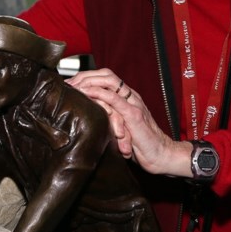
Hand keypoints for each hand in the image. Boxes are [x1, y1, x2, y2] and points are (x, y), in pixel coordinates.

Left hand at [67, 69, 189, 176]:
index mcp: (128, 98)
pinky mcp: (134, 116)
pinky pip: (115, 99)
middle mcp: (132, 97)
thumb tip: (90, 118)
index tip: (70, 84)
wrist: (162, 156)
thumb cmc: (142, 146)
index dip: (87, 77)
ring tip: (73, 86)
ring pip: (110, 82)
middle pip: (106, 75)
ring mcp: (134, 104)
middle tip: (68, 84)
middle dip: (85, 76)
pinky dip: (99, 93)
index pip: (106, 78)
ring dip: (89, 81)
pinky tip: (86, 92)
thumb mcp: (121, 128)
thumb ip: (110, 119)